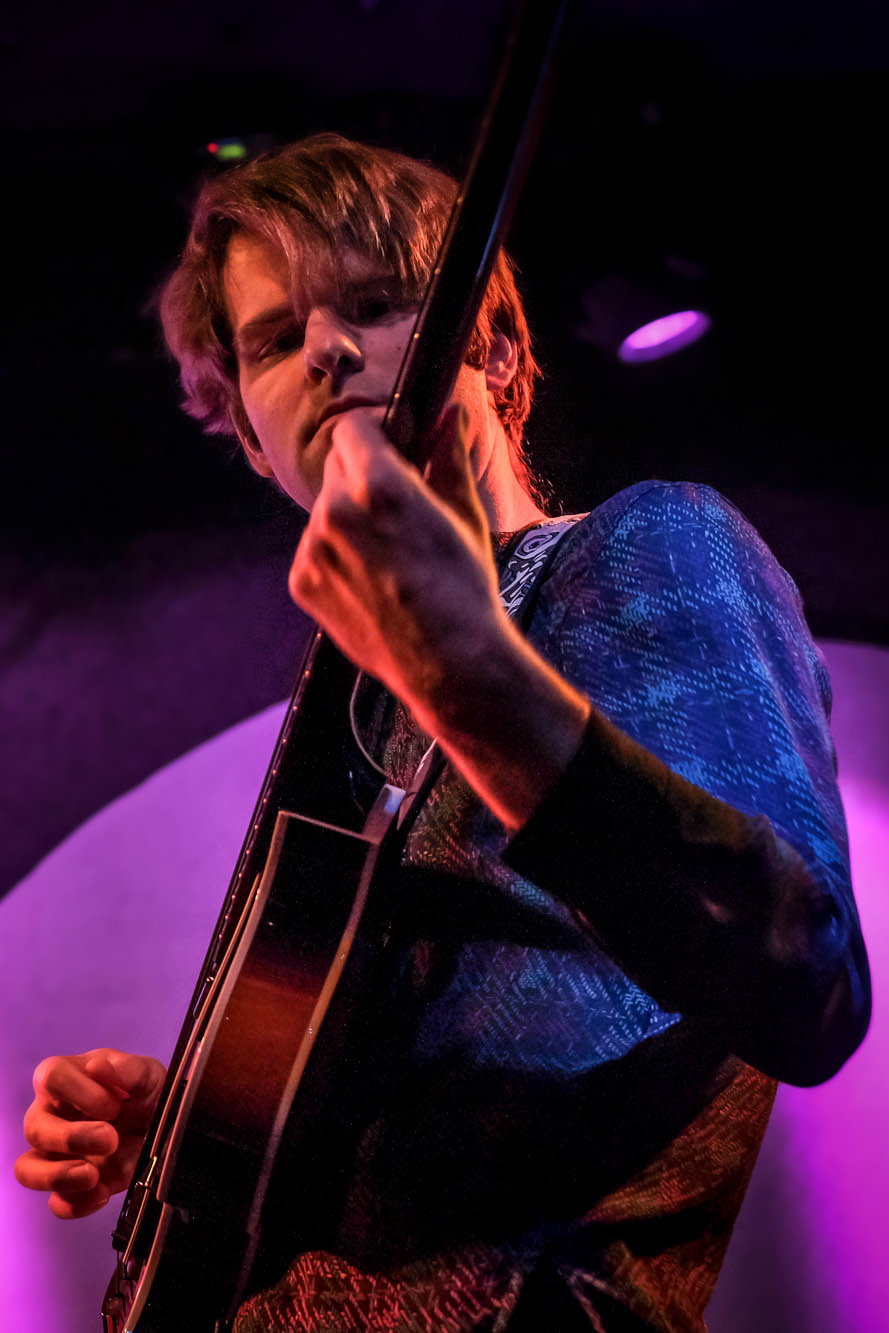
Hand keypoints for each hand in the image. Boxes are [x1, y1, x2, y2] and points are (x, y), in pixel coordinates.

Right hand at [15, 1048, 165, 1218]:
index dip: (78, 1091)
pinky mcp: (72, 1188)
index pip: (50, 1076)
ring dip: (58, 1176)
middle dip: (71, 1137)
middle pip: (33, 1128)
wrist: (170, 1129)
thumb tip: (97, 1066)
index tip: (114, 1104)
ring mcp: (58, 1155)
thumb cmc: (151, 1093)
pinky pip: (57, 1203)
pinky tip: (104, 1193)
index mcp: (70, 1078)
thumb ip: (128, 1069)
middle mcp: (54, 1115)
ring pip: (27, 1169)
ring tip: (94, 1176)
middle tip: (111, 1140)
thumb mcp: (150, 1076)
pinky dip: (77, 1203)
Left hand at [290, 402, 504, 734]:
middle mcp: (336, 510)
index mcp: (379, 484)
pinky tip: (370, 583)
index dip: (374, 436)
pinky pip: (315, 550)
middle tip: (395, 511)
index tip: (391, 451)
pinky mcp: (302, 582)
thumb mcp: (464, 516)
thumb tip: (452, 415)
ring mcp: (313, 549)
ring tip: (386, 559)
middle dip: (361, 477)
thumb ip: (449, 458)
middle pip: (336, 466)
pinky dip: (335, 557)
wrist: (445, 661)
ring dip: (347, 519)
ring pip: (324, 510)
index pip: (353, 428)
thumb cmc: (464, 588)